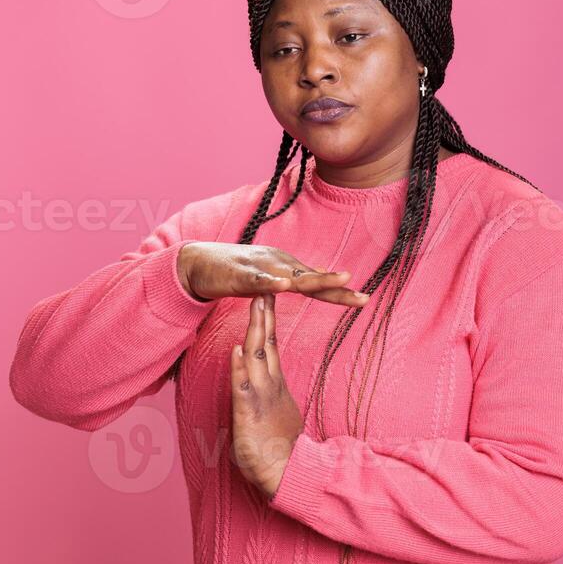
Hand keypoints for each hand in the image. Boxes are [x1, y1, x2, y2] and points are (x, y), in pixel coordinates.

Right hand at [178, 240, 369, 307]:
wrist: (198, 264)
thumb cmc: (234, 272)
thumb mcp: (267, 278)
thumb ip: (289, 281)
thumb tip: (313, 280)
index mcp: (285, 268)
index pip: (317, 282)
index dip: (339, 292)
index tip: (364, 300)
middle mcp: (278, 264)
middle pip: (312, 279)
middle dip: (337, 287)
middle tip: (362, 296)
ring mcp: (260, 268)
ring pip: (291, 276)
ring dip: (316, 279)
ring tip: (339, 281)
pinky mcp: (239, 274)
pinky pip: (257, 279)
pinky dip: (271, 282)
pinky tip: (284, 285)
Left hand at [230, 292, 303, 498]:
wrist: (288, 473)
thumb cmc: (280, 449)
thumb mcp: (277, 414)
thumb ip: (269, 394)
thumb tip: (262, 380)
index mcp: (276, 385)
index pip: (271, 346)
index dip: (267, 322)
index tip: (266, 299)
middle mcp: (270, 386)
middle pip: (266, 344)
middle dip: (263, 315)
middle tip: (264, 289)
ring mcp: (261, 398)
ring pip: (257, 358)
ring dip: (254, 331)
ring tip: (254, 306)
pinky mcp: (249, 414)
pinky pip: (243, 387)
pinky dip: (239, 368)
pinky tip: (237, 350)